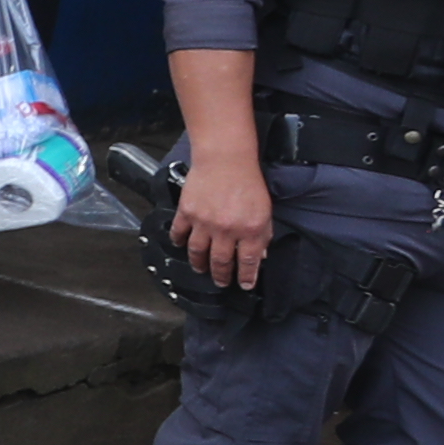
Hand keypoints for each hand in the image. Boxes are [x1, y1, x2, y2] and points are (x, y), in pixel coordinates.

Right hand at [171, 160, 273, 290]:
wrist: (226, 159)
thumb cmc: (248, 182)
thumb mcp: (265, 211)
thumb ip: (262, 235)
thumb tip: (258, 255)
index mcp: (250, 230)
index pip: (248, 262)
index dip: (247, 277)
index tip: (246, 285)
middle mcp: (226, 230)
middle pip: (221, 262)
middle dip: (222, 276)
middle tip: (221, 283)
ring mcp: (204, 222)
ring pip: (198, 253)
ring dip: (199, 264)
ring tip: (200, 269)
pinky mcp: (187, 212)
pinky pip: (179, 233)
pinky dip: (178, 241)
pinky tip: (180, 245)